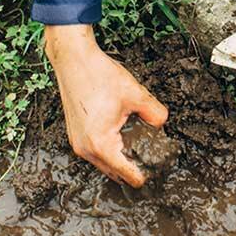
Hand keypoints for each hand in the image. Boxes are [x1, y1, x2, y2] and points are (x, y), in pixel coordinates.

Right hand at [43, 25, 168, 186]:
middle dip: (131, 169)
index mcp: (100, 144)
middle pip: (114, 172)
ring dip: (118, 159)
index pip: (125, 174)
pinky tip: (120, 136)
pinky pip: (94, 152)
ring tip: (137, 148)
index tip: (154, 175)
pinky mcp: (74, 134)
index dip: (142, 176)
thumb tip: (161, 123)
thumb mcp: (135, 94)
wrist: (73, 59)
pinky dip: (108, 149)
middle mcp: (85, 148)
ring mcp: (77, 142)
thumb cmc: (98, 75)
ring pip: (103, 163)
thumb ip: (154, 112)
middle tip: (150, 161)